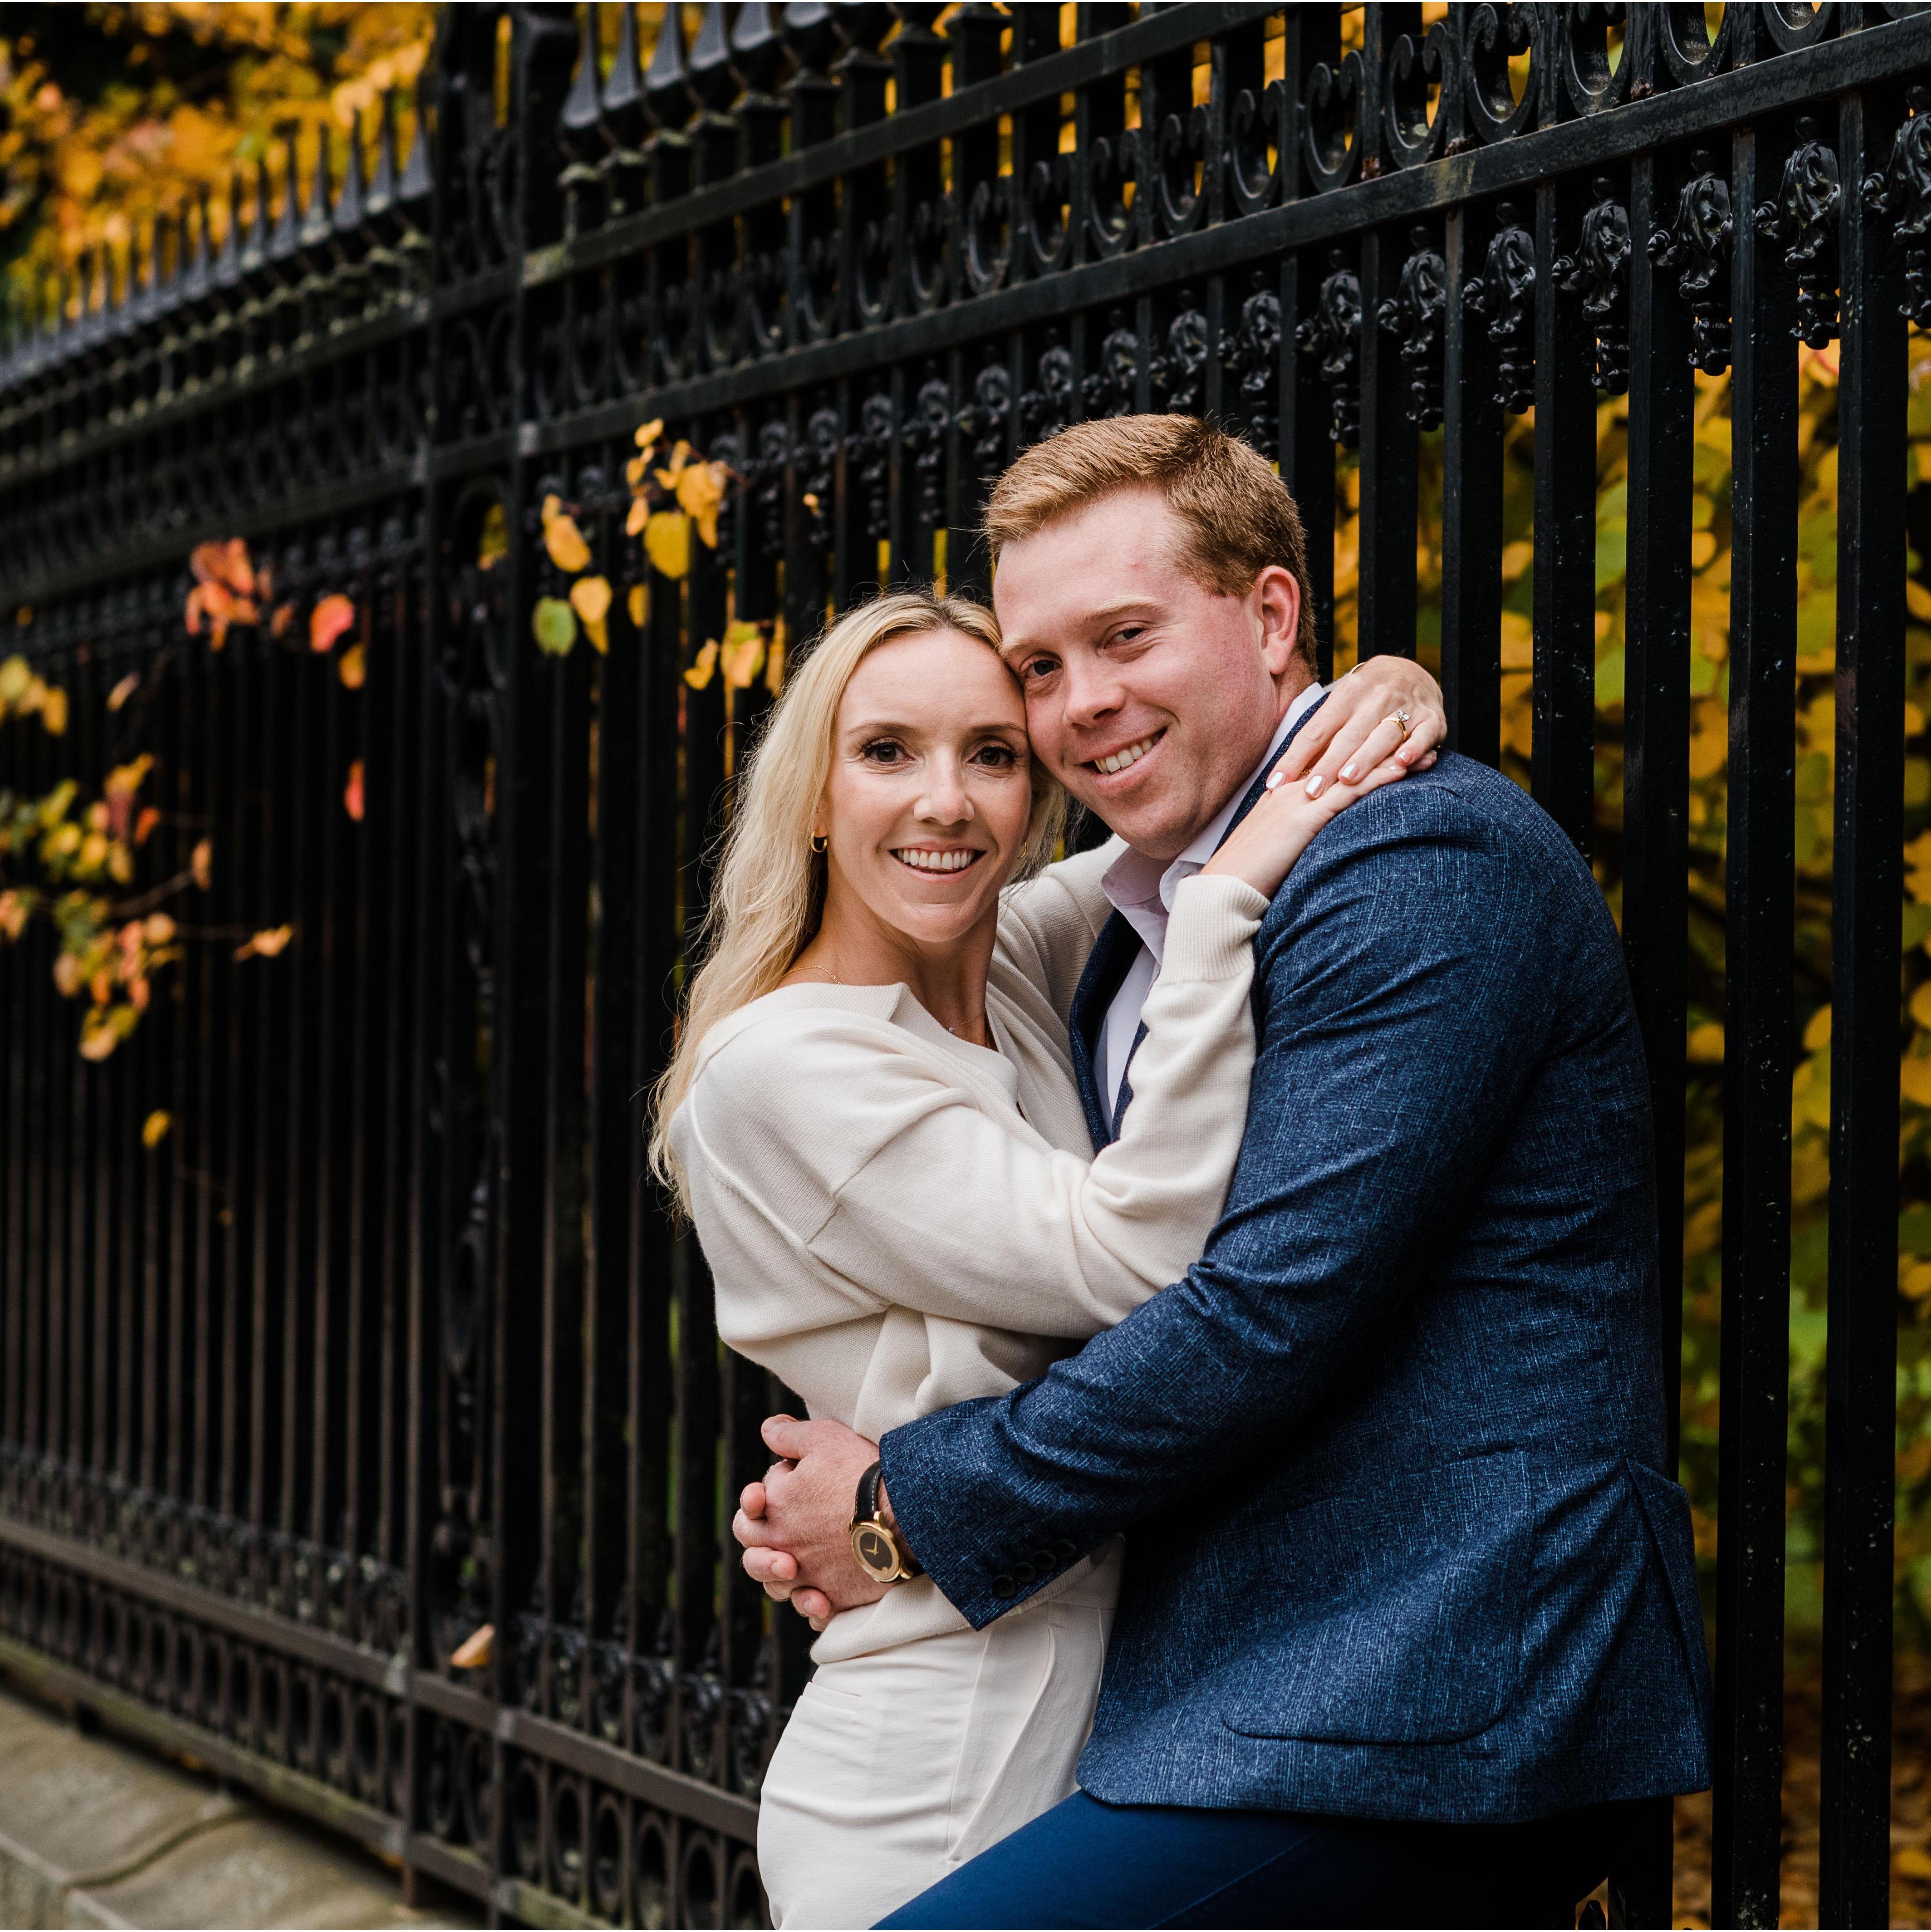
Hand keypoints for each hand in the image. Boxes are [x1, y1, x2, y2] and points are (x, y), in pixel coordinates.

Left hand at [732, 1415, 889, 1628]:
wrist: (904, 1512)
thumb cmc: (861, 1472)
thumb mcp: (823, 1438)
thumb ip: (789, 1436)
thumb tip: (767, 1430)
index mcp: (775, 1509)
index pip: (749, 1510)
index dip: (759, 1499)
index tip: (780, 1492)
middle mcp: (785, 1546)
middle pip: (754, 1556)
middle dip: (762, 1544)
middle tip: (786, 1528)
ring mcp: (809, 1576)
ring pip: (779, 1588)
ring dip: (783, 1580)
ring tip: (799, 1567)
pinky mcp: (836, 1597)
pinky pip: (815, 1612)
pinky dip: (814, 1606)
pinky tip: (822, 1596)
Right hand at [1200, 749, 1412, 898]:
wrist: (1224, 888)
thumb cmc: (1242, 877)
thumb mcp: (1269, 850)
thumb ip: (1288, 839)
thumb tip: (1303, 844)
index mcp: (1281, 795)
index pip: (1327, 765)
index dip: (1358, 753)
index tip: (1385, 746)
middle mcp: (1291, 789)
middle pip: (1345, 760)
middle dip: (1381, 748)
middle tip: (1414, 738)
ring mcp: (1299, 799)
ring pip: (1353, 770)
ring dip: (1391, 759)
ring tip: (1425, 752)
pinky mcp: (1307, 817)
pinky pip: (1350, 792)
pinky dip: (1378, 779)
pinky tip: (1402, 772)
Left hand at [1275, 654, 1444, 794]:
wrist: (1413, 670)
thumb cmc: (1366, 697)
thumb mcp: (1341, 704)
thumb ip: (1320, 735)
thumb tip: (1286, 772)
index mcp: (1345, 696)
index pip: (1315, 731)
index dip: (1295, 758)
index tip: (1275, 784)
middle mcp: (1374, 699)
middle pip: (1348, 736)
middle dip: (1328, 765)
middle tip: (1311, 791)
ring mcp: (1405, 707)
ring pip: (1383, 736)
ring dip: (1366, 758)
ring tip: (1348, 780)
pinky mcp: (1431, 719)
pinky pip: (1423, 734)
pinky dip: (1414, 748)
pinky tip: (1402, 763)